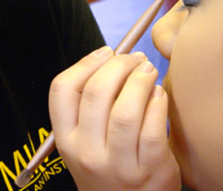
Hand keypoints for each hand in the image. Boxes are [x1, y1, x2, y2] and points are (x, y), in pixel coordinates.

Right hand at [49, 46, 180, 190]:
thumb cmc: (110, 166)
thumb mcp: (86, 143)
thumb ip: (91, 107)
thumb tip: (112, 59)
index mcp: (66, 140)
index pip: (62, 89)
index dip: (86, 63)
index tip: (106, 52)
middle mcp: (86, 153)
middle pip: (96, 92)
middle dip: (119, 65)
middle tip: (136, 58)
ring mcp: (117, 165)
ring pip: (126, 110)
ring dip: (140, 81)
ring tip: (149, 72)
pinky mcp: (149, 170)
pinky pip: (153, 128)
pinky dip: (158, 103)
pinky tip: (160, 95)